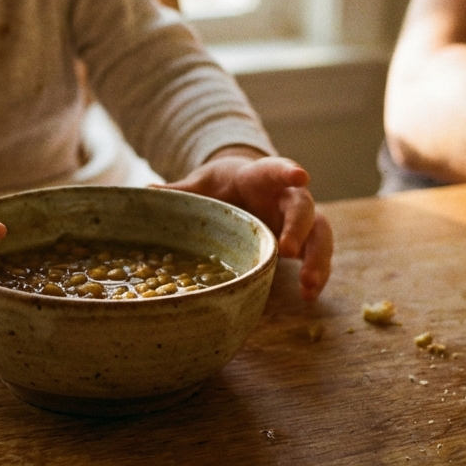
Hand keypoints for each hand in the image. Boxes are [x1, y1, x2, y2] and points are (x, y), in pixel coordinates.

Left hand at [158, 150, 332, 299]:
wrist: (243, 186)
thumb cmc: (221, 185)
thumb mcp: (201, 184)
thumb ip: (180, 191)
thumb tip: (145, 191)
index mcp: (261, 177)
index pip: (277, 170)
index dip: (288, 173)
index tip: (300, 176)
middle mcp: (287, 196)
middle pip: (304, 207)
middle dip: (299, 228)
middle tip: (287, 251)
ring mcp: (299, 219)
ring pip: (320, 234)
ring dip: (318, 259)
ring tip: (308, 287)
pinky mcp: (305, 240)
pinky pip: (317, 255)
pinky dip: (316, 273)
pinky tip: (308, 296)